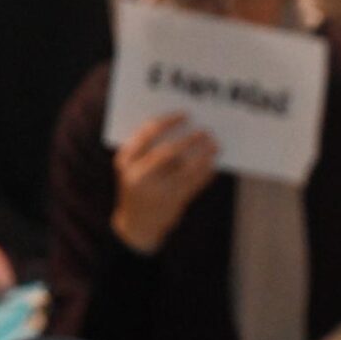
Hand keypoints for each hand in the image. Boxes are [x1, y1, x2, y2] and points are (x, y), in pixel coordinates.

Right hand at [111, 113, 218, 254]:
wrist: (137, 225)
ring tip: (215, 145)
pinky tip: (213, 163)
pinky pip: (194, 183)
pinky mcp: (172, 202)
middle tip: (205, 130)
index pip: (146, 135)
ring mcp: (155, 191)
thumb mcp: (134, 168)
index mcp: (125, 162)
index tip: (185, 114)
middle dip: (189, 140)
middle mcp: (138, 176)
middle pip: (167, 152)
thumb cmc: (138, 186)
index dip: (167, 122)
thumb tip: (183, 126)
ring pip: (186, 169)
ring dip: (203, 155)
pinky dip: (206, 172)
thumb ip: (149, 148)